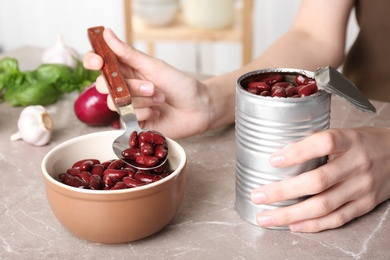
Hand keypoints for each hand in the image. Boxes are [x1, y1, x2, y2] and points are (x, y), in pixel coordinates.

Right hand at [83, 28, 210, 138]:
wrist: (198, 108)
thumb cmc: (180, 85)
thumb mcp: (154, 67)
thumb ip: (128, 54)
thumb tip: (107, 33)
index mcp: (127, 70)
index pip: (100, 64)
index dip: (93, 61)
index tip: (98, 62)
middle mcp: (124, 87)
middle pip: (104, 85)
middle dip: (129, 86)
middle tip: (151, 86)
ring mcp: (128, 106)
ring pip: (115, 103)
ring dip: (141, 100)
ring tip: (160, 99)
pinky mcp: (133, 123)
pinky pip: (126, 118)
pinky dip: (145, 114)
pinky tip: (158, 113)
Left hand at [251, 127, 389, 231]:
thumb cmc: (364, 142)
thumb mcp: (344, 133)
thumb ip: (317, 142)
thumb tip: (281, 153)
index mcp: (349, 140)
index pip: (323, 144)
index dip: (297, 152)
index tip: (273, 159)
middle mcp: (357, 164)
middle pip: (318, 181)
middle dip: (283, 191)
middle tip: (257, 196)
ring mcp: (362, 187)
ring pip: (324, 205)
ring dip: (291, 214)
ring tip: (266, 218)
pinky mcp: (365, 204)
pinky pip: (338, 218)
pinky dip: (313, 225)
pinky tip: (292, 226)